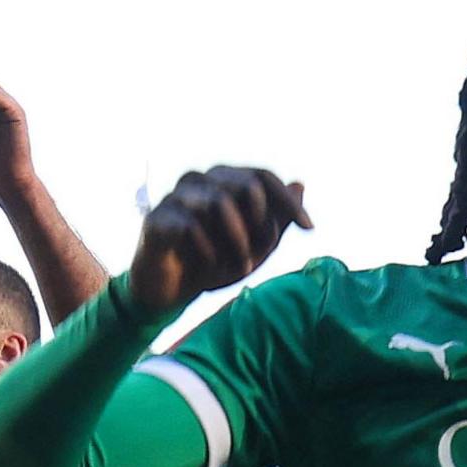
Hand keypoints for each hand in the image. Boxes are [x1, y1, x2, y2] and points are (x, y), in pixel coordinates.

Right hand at [129, 166, 310, 319]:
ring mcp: (176, 197)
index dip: (288, 202)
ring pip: (219, 202)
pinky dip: (209, 250)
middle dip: (261, 224)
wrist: (173, 290)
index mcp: (225, 182)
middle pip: (245, 184)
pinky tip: (211, 265)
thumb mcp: (256, 247)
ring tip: (240, 267)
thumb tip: (300, 184)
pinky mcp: (157, 219)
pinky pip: (190, 226)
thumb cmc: (217, 261)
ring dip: (237, 241)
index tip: (310, 229)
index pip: (263, 176)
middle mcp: (200, 181)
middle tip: (260, 253)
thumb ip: (277, 219)